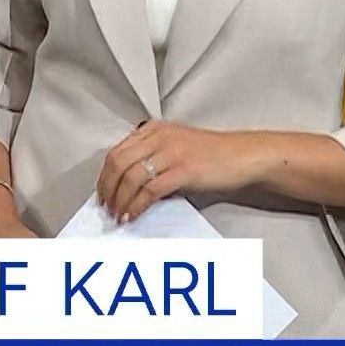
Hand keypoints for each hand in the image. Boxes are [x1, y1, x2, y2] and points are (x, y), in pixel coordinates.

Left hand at [97, 120, 259, 223]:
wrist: (242, 156)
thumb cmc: (213, 155)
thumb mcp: (176, 147)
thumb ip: (152, 157)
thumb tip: (128, 184)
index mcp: (154, 130)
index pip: (117, 151)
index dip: (104, 175)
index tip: (102, 192)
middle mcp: (159, 137)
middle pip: (118, 162)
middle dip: (107, 188)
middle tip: (105, 207)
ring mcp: (171, 152)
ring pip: (130, 177)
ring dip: (119, 200)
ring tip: (117, 215)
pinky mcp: (182, 170)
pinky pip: (149, 190)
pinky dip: (136, 206)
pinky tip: (132, 215)